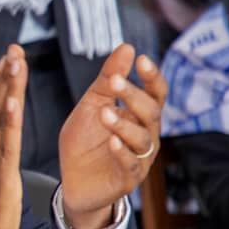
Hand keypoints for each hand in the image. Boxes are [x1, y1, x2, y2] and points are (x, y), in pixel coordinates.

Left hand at [58, 44, 166, 228]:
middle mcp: (146, 135)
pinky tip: (111, 142)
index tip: (141, 60)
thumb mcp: (91, 105)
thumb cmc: (85, 142)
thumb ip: (106, 80)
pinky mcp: (128, 179)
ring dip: (124, 123)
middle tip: (114, 82)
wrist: (72, 181)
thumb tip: (126, 47)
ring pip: (142, 138)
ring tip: (105, 113)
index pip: (155, 93)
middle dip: (134, 96)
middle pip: (151, 112)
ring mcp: (140, 158)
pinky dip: (122, 152)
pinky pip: (131, 164)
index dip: (152, 77)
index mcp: (139, 115)